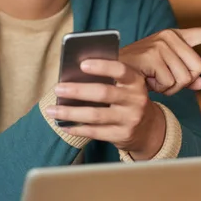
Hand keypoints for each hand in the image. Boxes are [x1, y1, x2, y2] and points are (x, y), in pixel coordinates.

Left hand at [46, 59, 164, 158]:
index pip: (120, 70)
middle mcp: (136, 100)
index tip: (82, 65)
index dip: (102, 66)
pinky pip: (95, 132)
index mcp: (136, 82)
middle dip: (78, 91)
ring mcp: (130, 119)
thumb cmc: (128, 101)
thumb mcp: (126, 87)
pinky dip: (77, 129)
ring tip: (52, 110)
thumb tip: (73, 77)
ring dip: (70, 112)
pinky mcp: (123, 135)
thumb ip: (108, 80)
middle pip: (103, 93)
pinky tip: (64, 125)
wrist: (148, 128)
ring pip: (96, 115)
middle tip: (58, 89)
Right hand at [120, 27, 200, 95]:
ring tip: (154, 79)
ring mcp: (161, 45)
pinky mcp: (152, 56)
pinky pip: (170, 82)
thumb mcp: (166, 73)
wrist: (108, 72)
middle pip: (197, 69)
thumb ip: (186, 77)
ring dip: (170, 87)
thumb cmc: (140, 73)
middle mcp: (170, 37)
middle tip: (163, 79)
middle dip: (183, 82)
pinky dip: (160, 89)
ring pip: (184, 78)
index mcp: (175, 37)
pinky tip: (148, 81)